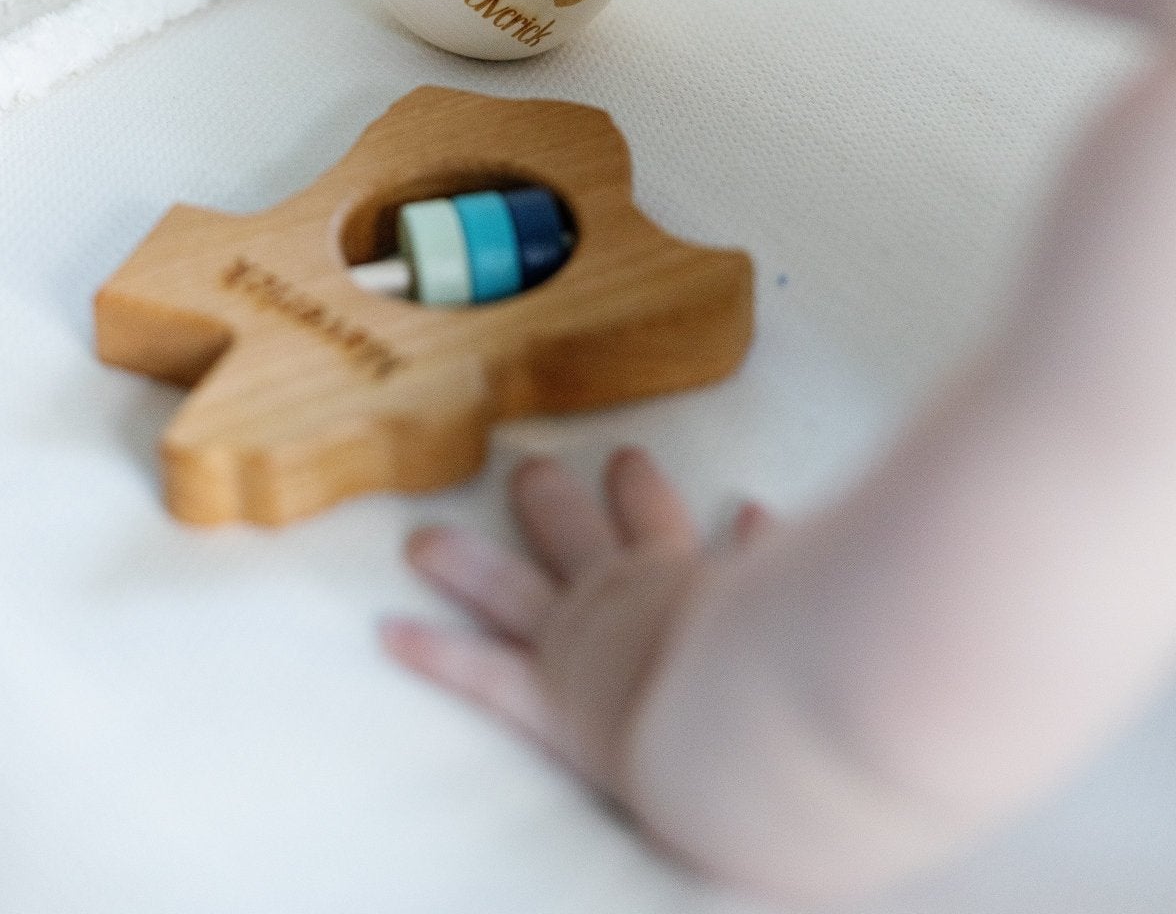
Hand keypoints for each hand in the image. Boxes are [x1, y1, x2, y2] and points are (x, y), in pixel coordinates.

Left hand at [382, 449, 772, 802]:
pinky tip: (389, 634)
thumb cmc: (777, 662)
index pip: (656, 517)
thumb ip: (769, 557)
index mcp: (679, 572)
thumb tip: (754, 512)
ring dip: (465, 564)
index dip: (640, 489)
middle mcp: (620, 593)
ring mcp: (576, 643)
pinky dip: (435, 654)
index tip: (627, 459)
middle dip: (548, 499)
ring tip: (421, 543)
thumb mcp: (786, 596)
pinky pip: (482, 672)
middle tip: (523, 471)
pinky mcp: (550, 699)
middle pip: (574, 532)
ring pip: (508, 588)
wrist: (739, 716)